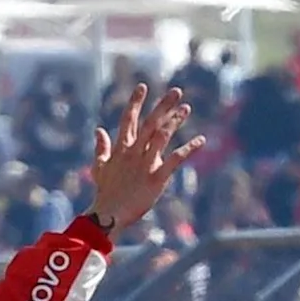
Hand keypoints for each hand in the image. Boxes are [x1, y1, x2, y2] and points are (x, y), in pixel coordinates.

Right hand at [87, 85, 204, 229]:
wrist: (109, 214)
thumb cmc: (106, 193)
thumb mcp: (100, 167)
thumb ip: (101, 147)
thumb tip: (98, 130)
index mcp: (122, 149)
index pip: (128, 120)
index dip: (135, 102)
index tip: (143, 86)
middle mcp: (134, 152)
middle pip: (150, 123)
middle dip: (163, 106)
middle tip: (177, 91)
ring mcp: (145, 164)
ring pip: (162, 136)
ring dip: (175, 121)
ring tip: (186, 108)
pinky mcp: (156, 178)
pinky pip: (175, 160)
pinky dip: (189, 149)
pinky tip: (201, 140)